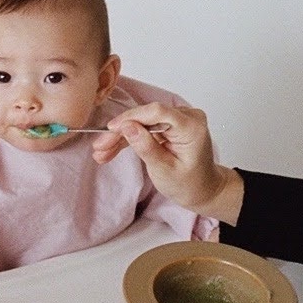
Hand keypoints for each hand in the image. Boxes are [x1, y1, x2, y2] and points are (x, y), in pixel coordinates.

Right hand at [94, 102, 242, 223]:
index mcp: (191, 127)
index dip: (132, 117)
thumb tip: (127, 126)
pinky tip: (111, 150)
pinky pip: (145, 127)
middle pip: (146, 117)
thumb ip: (146, 147)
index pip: (158, 112)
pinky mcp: (169, 124)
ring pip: (142, 122)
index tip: (110, 128)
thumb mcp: (164, 170)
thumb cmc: (188, 184)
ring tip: (100, 152)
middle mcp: (186, 117)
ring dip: (120, 137)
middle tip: (99, 147)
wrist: (202, 190)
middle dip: (121, 131)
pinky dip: (129, 138)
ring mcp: (178, 119)